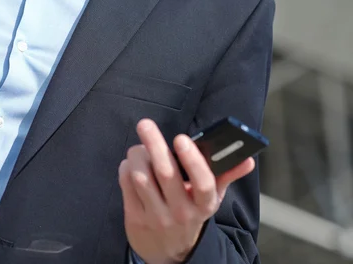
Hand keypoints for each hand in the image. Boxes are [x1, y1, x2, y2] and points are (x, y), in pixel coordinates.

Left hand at [118, 119, 254, 263]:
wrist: (171, 253)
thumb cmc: (192, 212)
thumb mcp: (212, 197)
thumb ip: (227, 174)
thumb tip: (247, 158)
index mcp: (204, 204)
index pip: (202, 183)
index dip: (192, 160)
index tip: (181, 138)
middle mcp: (181, 212)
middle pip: (166, 174)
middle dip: (154, 144)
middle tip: (145, 124)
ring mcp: (157, 217)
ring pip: (141, 177)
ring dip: (137, 155)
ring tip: (140, 146)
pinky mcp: (135, 219)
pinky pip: (127, 184)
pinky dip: (127, 167)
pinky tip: (132, 162)